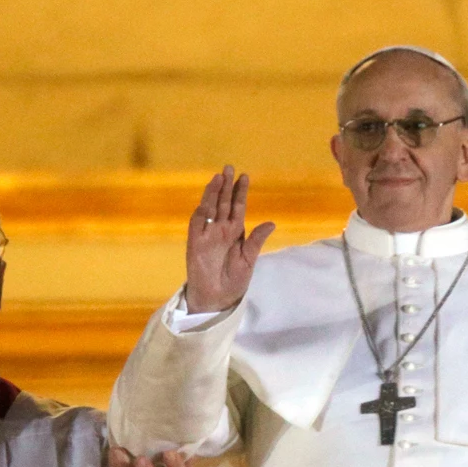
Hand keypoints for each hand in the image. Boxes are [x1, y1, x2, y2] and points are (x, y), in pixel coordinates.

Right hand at [185, 165, 274, 312]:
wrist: (217, 299)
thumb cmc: (234, 281)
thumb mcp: (249, 260)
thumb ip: (257, 241)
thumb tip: (272, 223)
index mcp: (235, 233)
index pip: (238, 207)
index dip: (240, 192)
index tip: (245, 176)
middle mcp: (221, 230)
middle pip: (223, 203)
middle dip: (226, 186)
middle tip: (229, 168)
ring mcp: (207, 235)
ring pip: (210, 209)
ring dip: (213, 194)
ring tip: (218, 178)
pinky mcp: (195, 244)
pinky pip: (196, 225)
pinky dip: (201, 213)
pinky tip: (206, 202)